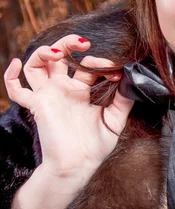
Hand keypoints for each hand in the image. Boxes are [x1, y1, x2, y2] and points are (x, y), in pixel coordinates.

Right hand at [4, 34, 133, 179]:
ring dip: (43, 52)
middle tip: (82, 42)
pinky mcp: (38, 105)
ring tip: (58, 52)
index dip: (100, 63)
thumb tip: (129, 79)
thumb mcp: (115, 120)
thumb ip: (123, 100)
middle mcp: (64, 90)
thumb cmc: (94, 147)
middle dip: (68, 43)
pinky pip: (17, 90)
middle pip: (59, 57)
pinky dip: (11, 76)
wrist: (77, 166)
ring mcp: (49, 95)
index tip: (114, 72)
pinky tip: (15, 63)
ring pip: (37, 65)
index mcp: (81, 91)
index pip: (87, 66)